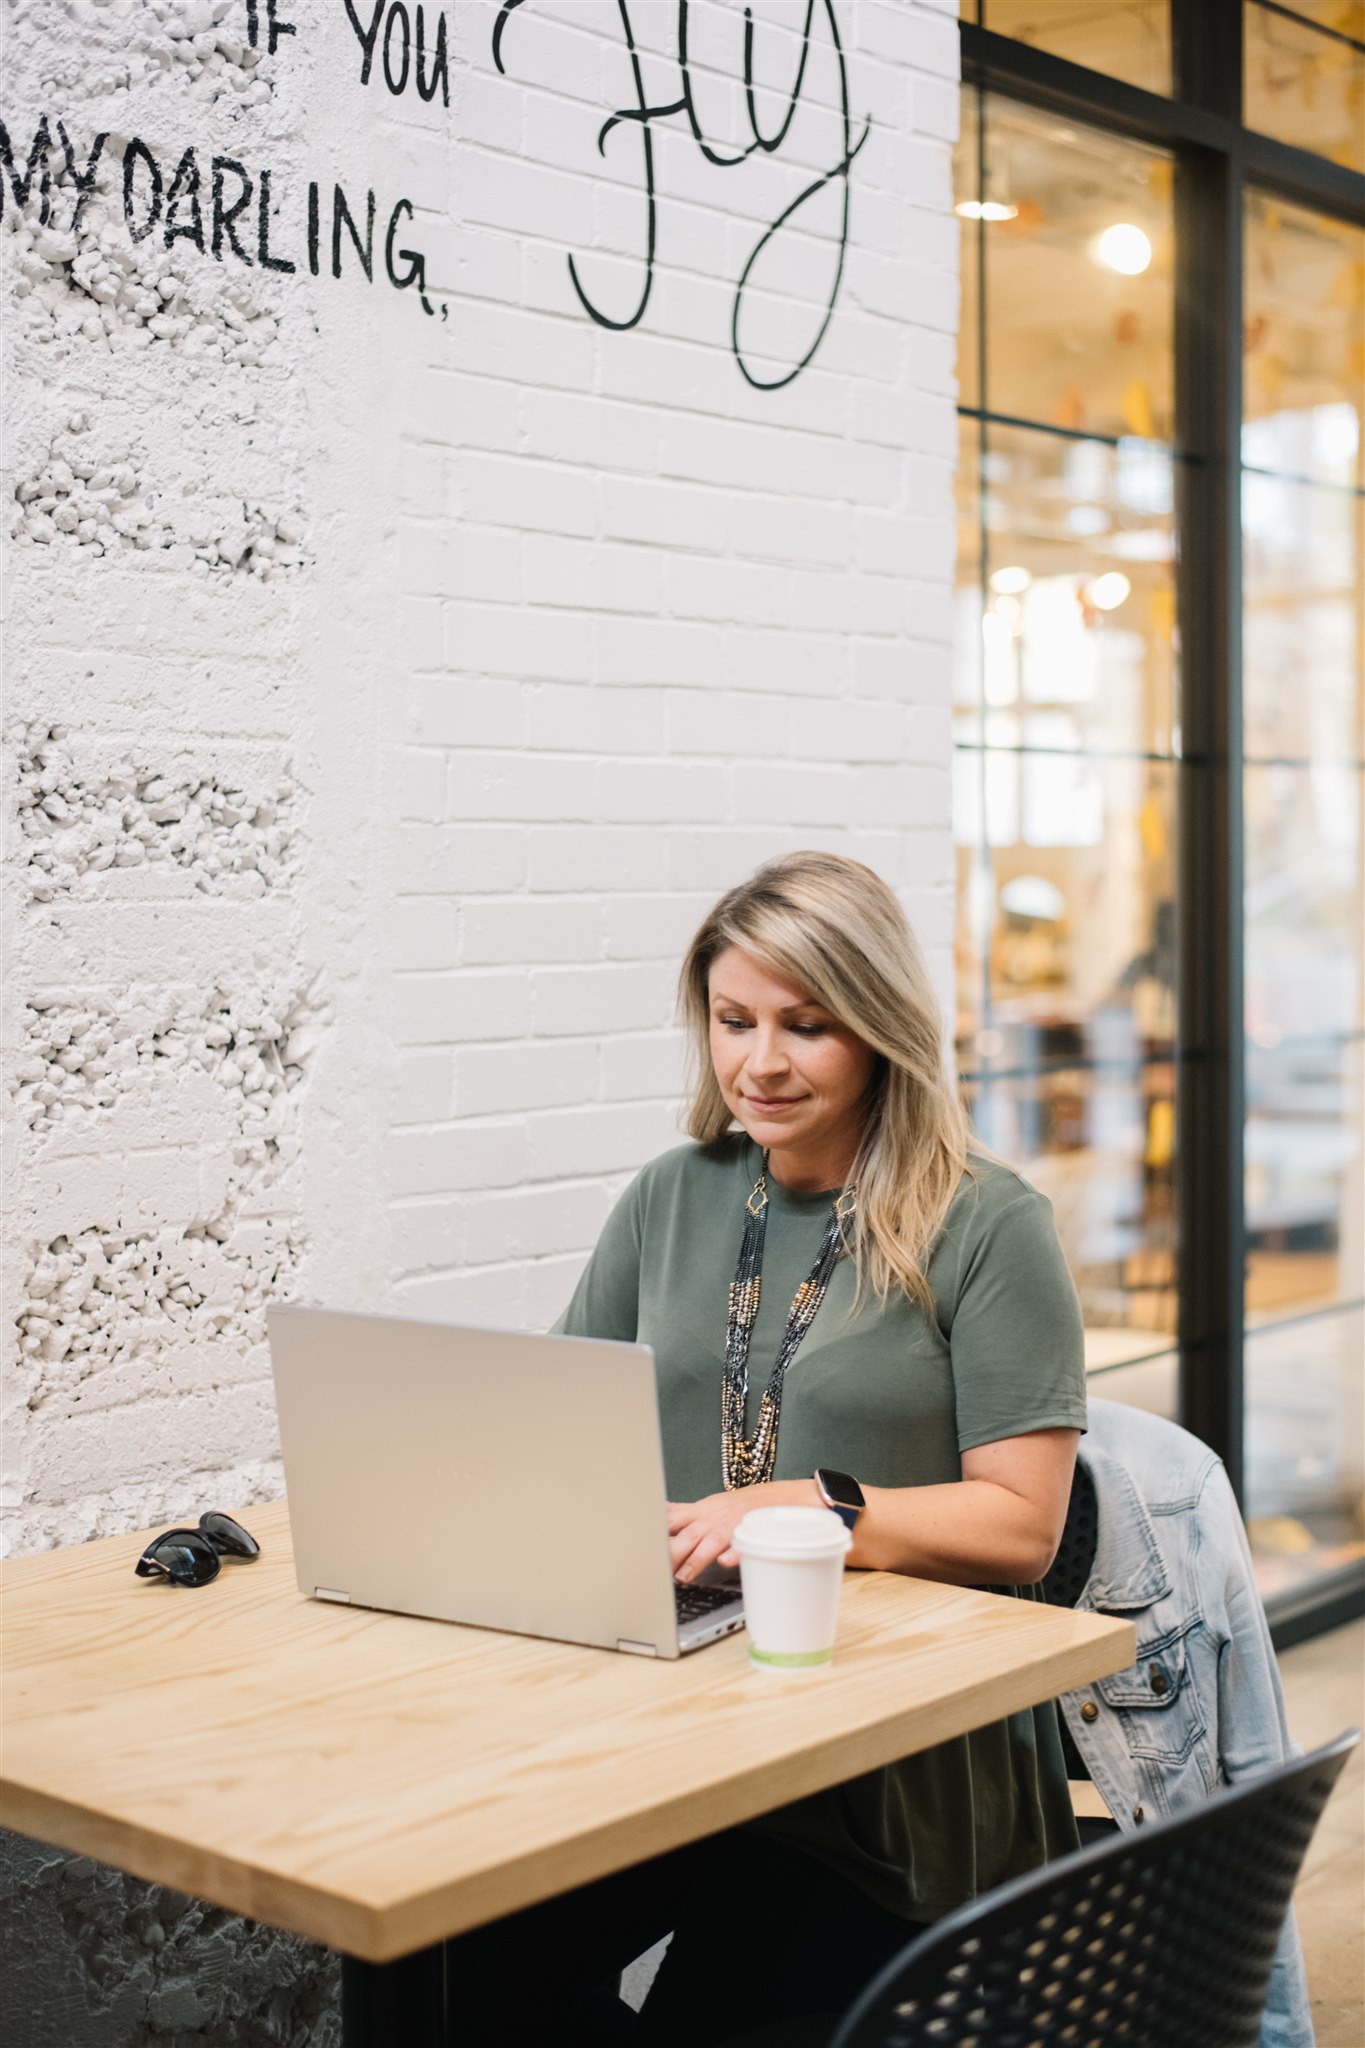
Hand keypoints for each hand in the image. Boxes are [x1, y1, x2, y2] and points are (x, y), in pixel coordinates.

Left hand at [668, 1479, 816, 1582]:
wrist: (786, 1496)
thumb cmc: (744, 1505)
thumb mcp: (711, 1505)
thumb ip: (685, 1514)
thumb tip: (659, 1516)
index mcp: (701, 1511)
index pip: (671, 1518)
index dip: (655, 1532)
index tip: (639, 1543)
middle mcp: (713, 1517)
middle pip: (686, 1535)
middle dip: (670, 1553)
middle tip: (656, 1570)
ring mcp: (732, 1525)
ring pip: (709, 1543)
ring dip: (695, 1560)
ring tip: (684, 1577)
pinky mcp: (753, 1533)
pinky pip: (743, 1544)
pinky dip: (734, 1553)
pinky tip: (726, 1563)